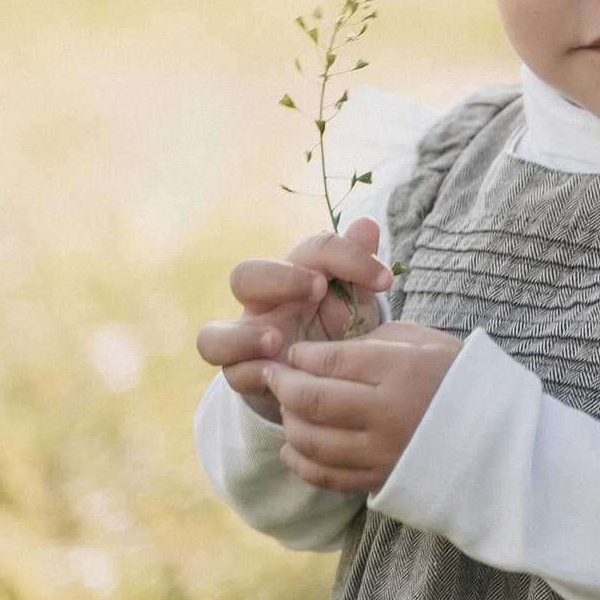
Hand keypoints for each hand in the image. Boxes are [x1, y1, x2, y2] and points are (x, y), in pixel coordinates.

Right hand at [195, 218, 396, 422]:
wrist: (332, 376)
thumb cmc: (342, 326)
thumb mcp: (358, 299)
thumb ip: (359, 265)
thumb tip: (367, 223)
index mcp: (297, 273)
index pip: (313, 250)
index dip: (348, 256)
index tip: (385, 279)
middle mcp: (265, 302)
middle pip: (246, 275)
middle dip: (280, 279)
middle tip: (318, 289)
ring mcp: (247, 339)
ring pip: (215, 334)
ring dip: (244, 336)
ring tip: (276, 340)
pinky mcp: (244, 374)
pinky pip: (232, 372)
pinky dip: (251, 373)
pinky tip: (280, 376)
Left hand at [263, 322, 463, 493]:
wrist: (500, 436)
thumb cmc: (460, 378)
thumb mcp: (426, 342)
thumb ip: (374, 341)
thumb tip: (327, 353)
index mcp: (402, 369)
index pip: (330, 360)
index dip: (302, 356)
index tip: (294, 353)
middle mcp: (388, 412)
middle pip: (312, 399)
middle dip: (282, 385)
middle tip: (273, 375)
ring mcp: (383, 451)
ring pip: (311, 440)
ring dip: (289, 421)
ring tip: (287, 408)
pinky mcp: (381, 479)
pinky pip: (325, 476)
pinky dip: (301, 462)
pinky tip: (292, 447)